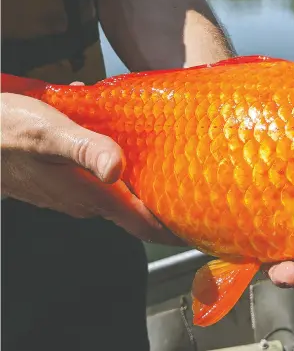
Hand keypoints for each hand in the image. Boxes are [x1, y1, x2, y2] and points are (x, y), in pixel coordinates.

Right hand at [1, 87, 183, 244]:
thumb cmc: (7, 132)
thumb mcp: (51, 133)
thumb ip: (86, 149)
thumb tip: (117, 168)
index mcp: (93, 195)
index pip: (144, 226)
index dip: (175, 233)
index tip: (203, 232)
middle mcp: (88, 202)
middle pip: (139, 215)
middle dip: (167, 209)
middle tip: (198, 197)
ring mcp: (75, 196)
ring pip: (122, 199)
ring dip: (146, 190)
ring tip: (174, 175)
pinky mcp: (66, 185)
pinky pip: (104, 185)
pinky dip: (124, 177)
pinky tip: (128, 153)